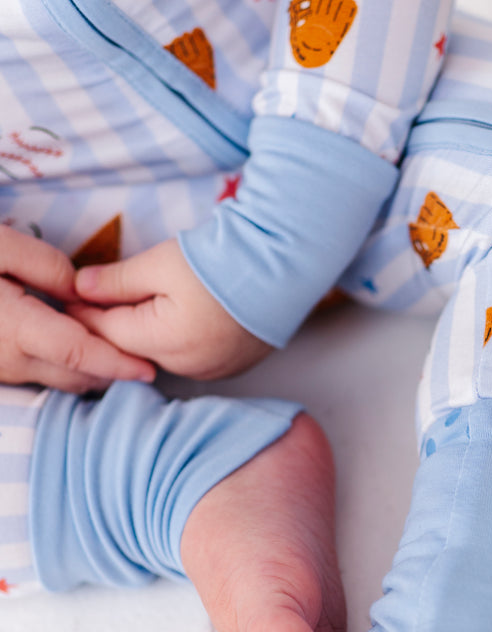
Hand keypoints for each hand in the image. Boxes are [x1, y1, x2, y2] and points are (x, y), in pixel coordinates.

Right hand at [0, 226, 155, 391]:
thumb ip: (46, 266)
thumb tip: (81, 291)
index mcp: (14, 328)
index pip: (81, 356)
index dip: (119, 365)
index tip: (150, 369)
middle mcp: (8, 359)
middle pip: (77, 377)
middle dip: (112, 371)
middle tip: (143, 354)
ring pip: (59, 381)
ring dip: (90, 372)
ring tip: (117, 351)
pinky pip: (37, 376)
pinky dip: (64, 368)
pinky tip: (77, 348)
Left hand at [71, 239, 272, 379]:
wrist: (285, 268)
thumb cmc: (222, 261)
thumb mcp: (160, 263)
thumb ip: (115, 280)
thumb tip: (80, 288)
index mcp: (165, 342)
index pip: (106, 333)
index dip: (82, 313)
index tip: (65, 297)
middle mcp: (188, 366)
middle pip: (134, 349)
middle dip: (113, 324)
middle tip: (96, 298)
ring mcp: (213, 370)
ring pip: (162, 355)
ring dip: (146, 333)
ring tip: (139, 304)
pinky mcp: (232, 366)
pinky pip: (190, 358)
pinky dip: (176, 340)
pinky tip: (177, 316)